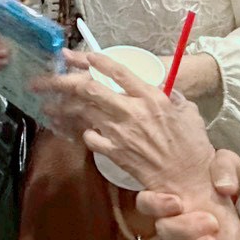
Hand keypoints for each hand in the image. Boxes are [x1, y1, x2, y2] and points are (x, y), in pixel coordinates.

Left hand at [36, 51, 218, 195]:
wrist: (189, 183)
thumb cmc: (193, 148)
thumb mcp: (188, 112)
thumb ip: (171, 96)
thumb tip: (161, 86)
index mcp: (152, 98)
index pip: (119, 72)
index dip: (96, 61)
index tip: (81, 56)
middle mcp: (133, 112)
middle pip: (91, 89)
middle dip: (65, 81)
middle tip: (48, 78)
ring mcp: (122, 134)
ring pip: (85, 112)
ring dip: (63, 106)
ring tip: (46, 102)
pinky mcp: (116, 154)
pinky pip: (90, 138)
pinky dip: (80, 131)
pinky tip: (73, 128)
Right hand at [137, 152, 239, 239]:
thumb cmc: (234, 189)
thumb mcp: (232, 169)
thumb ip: (225, 167)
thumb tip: (223, 186)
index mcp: (176, 199)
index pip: (146, 202)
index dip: (155, 204)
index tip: (178, 203)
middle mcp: (175, 224)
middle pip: (162, 230)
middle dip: (185, 228)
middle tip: (212, 223)